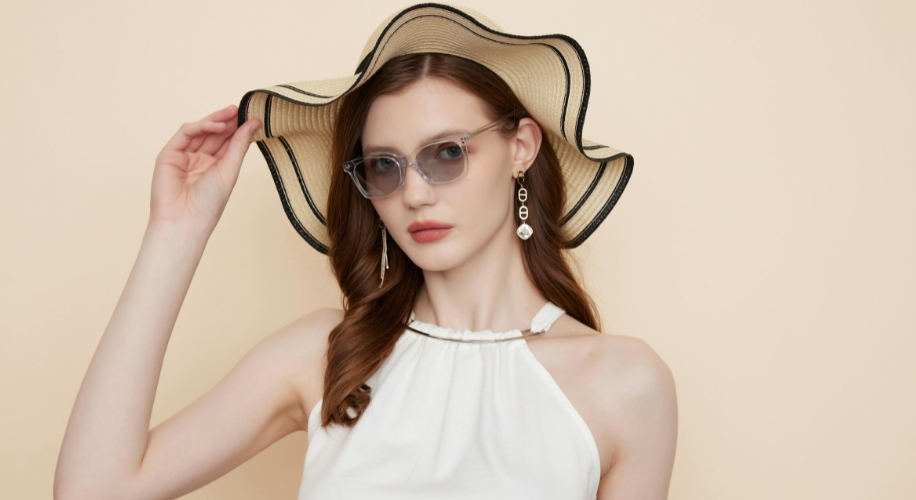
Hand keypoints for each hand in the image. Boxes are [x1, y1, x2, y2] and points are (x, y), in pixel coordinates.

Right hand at [150, 105, 260, 233]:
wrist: (185, 221)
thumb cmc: (209, 204)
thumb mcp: (230, 170)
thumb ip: (240, 145)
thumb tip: (254, 122)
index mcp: (215, 166)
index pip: (227, 141)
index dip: (238, 128)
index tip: (252, 116)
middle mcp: (199, 159)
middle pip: (214, 133)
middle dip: (228, 120)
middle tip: (241, 109)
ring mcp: (184, 155)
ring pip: (200, 130)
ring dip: (216, 120)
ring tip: (231, 113)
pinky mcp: (169, 153)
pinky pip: (185, 133)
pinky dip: (201, 126)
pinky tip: (217, 126)